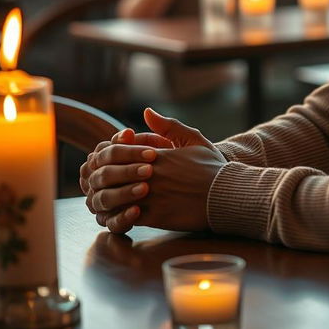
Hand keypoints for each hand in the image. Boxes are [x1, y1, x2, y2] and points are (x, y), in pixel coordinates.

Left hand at [86, 109, 225, 233]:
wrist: (228, 196)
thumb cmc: (213, 168)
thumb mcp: (194, 140)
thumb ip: (169, 126)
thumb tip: (146, 112)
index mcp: (157, 155)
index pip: (122, 153)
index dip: (114, 157)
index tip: (112, 161)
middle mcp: (151, 174)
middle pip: (114, 174)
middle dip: (106, 177)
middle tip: (100, 181)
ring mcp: (152, 196)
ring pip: (118, 196)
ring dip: (110, 197)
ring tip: (107, 199)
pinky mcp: (156, 216)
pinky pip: (128, 216)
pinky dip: (120, 215)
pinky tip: (119, 215)